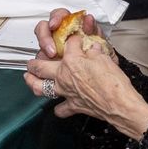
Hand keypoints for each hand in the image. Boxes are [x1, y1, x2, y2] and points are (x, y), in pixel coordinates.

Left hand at [28, 13, 147, 140]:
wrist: (119, 104)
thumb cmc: (113, 82)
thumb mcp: (105, 59)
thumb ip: (95, 52)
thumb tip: (93, 49)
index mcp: (72, 61)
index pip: (69, 44)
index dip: (72, 39)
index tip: (74, 39)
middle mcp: (63, 76)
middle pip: (40, 66)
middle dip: (34, 62)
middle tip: (31, 61)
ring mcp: (65, 92)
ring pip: (40, 87)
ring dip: (32, 82)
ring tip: (28, 78)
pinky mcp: (72, 106)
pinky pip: (60, 109)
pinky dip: (59, 108)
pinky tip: (58, 106)